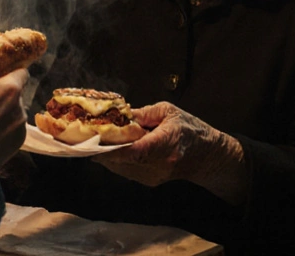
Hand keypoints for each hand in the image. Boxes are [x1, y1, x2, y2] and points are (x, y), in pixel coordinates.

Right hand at [0, 33, 27, 167]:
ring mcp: (21, 127)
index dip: (12, 71)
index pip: (21, 72)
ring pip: (14, 113)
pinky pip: (13, 130)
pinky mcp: (18, 144)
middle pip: (16, 93)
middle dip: (3, 94)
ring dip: (3, 113)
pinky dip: (3, 130)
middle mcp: (20, 107)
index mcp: (8, 89)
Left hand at [94, 102, 248, 204]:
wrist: (208, 157)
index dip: (112, 148)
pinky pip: (126, 171)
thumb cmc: (191, 130)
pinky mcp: (150, 181)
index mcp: (166, 143)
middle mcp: (159, 164)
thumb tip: (121, 113)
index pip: (135, 151)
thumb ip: (144, 113)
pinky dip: (117, 161)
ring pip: (121, 168)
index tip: (95, 141)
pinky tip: (112, 149)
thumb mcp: (170, 112)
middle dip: (103, 150)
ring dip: (107, 156)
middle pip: (123, 161)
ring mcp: (154, 176)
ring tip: (95, 141)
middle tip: (86, 138)